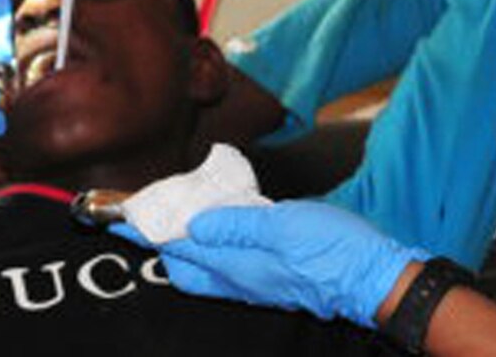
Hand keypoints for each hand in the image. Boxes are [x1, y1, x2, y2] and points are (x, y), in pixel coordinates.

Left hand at [115, 199, 421, 327]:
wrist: (375, 280)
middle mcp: (241, 280)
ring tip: (179, 214)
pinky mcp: (274, 280)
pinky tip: (223, 226)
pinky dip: (216, 246)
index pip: (177, 251)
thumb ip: (235, 226)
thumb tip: (192, 227)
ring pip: (207, 266)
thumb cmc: (332, 250)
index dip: (147, 233)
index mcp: (236, 265)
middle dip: (161, 242)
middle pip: (186, 266)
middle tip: (147, 213)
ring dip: (188, 243)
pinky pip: (231, 265)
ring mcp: (258, 283)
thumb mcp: (281, 226)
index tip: (119, 219)